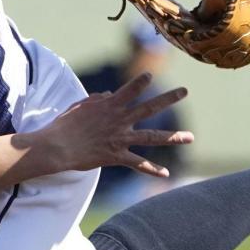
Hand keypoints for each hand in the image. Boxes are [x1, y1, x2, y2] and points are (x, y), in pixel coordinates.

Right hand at [27, 73, 192, 177]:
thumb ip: (97, 99)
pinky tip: (166, 173)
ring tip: (191, 137)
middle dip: (168, 98)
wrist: (58, 147)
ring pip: (152, 137)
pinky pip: (138, 163)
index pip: (130, 89)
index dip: (141, 82)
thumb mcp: (80, 106)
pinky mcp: (116, 156)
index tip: (150, 75)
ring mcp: (120, 138)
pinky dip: (152, 169)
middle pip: (149, 107)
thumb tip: (108, 95)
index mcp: (109, 106)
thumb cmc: (64, 125)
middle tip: (185, 91)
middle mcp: (119, 120)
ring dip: (173, 136)